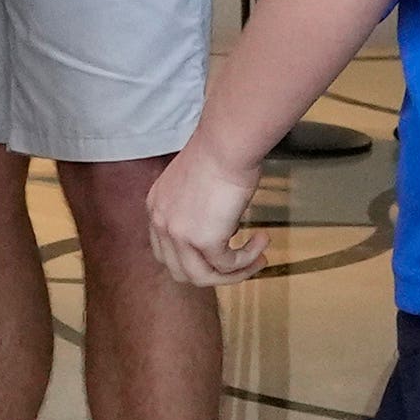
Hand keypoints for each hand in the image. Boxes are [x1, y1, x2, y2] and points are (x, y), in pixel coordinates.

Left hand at [146, 141, 265, 287]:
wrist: (227, 143)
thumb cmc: (221, 152)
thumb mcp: (198, 185)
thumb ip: (200, 210)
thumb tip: (224, 229)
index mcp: (157, 207)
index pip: (164, 251)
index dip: (192, 260)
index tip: (217, 255)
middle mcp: (161, 223)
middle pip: (181, 271)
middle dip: (213, 274)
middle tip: (239, 266)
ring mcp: (179, 234)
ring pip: (203, 277)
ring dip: (234, 274)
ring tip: (258, 259)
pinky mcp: (204, 240)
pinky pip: (228, 265)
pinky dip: (248, 260)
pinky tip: (262, 242)